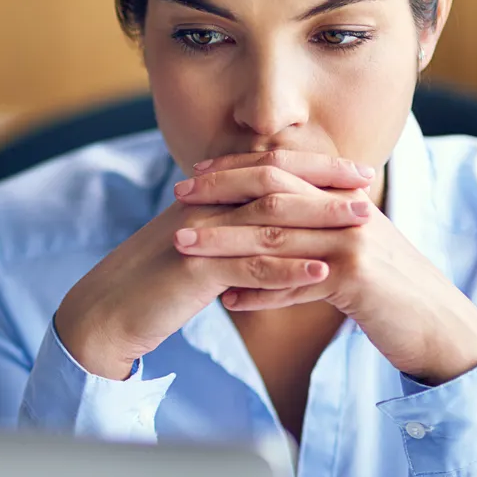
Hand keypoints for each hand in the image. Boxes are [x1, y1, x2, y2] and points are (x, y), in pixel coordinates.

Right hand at [54, 154, 374, 379]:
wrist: (106, 310)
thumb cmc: (152, 283)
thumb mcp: (194, 247)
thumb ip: (229, 231)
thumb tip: (270, 226)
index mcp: (205, 197)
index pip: (266, 169)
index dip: (313, 166)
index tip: (355, 171)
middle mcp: (202, 206)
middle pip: (273, 184)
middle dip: (325, 183)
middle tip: (369, 186)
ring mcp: (198, 236)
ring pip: (268, 219)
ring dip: (319, 220)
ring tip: (363, 224)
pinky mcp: (193, 270)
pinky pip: (249, 267)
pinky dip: (289, 269)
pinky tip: (323, 274)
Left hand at [176, 152, 476, 385]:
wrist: (439, 326)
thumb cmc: (387, 292)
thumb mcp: (347, 254)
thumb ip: (308, 237)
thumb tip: (257, 240)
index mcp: (343, 198)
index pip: (282, 170)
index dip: (236, 169)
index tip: (194, 175)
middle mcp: (348, 212)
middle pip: (273, 192)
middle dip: (220, 192)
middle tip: (178, 197)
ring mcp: (354, 243)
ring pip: (276, 237)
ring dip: (224, 242)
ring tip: (184, 246)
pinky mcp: (358, 280)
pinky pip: (296, 283)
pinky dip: (260, 293)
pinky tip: (228, 301)